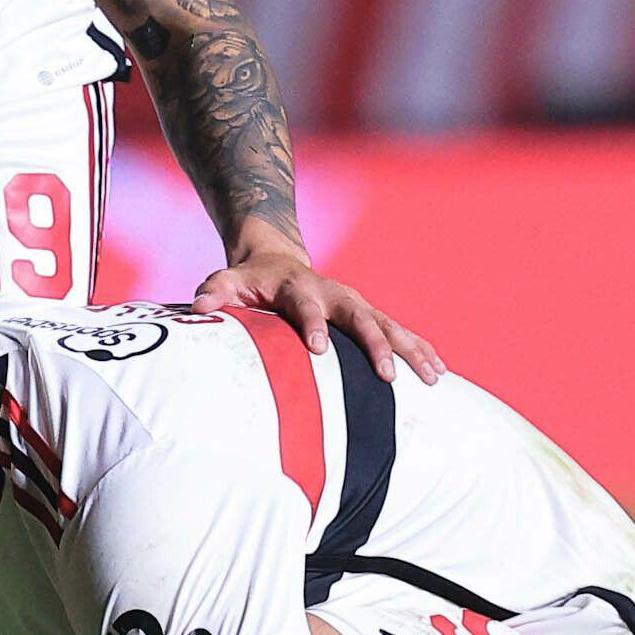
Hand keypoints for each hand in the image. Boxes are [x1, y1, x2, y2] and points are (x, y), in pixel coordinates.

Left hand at [193, 231, 442, 383]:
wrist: (276, 258)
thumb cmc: (248, 280)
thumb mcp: (227, 281)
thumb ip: (214, 292)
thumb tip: (196, 308)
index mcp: (299, 287)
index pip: (306, 306)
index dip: (313, 325)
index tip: (318, 349)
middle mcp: (333, 293)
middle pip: (359, 316)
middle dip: (374, 345)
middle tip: (387, 376)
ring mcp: (354, 302)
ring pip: (387, 324)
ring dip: (410, 349)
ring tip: (432, 376)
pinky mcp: (366, 313)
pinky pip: (397, 330)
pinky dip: (418, 347)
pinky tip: (438, 371)